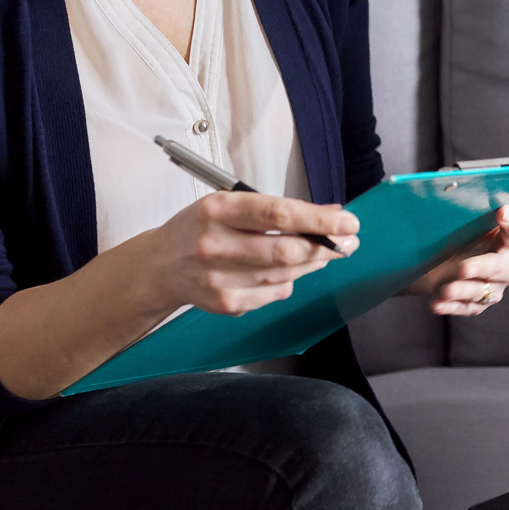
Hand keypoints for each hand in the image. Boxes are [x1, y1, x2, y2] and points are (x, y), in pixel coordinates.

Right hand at [135, 191, 358, 316]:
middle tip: (349, 241)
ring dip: (312, 263)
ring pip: (284, 275)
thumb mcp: (231, 205)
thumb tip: (330, 215)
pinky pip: (274, 294)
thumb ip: (278, 209)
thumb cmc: (200, 228)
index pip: (277, 214)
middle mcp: (214, 245)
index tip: (348, 222)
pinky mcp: (225, 304)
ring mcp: (218, 279)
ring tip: (325, 252)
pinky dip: (289, 282)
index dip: (318, 221)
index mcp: (217, 210)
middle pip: (285, 251)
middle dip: (325, 247)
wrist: (159, 266)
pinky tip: (288, 271)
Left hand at [406, 204, 508, 315]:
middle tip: (464, 268)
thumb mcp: (463, 222)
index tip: (502, 212)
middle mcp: (507, 265)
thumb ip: (468, 210)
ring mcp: (494, 288)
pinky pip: (466, 308)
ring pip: (482, 292)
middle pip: (502, 268)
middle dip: (483, 267)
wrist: (439, 259)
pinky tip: (436, 303)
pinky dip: (450, 306)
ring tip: (444, 289)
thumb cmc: (459, 235)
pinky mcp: (477, 304)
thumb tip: (452, 189)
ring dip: (462, 290)